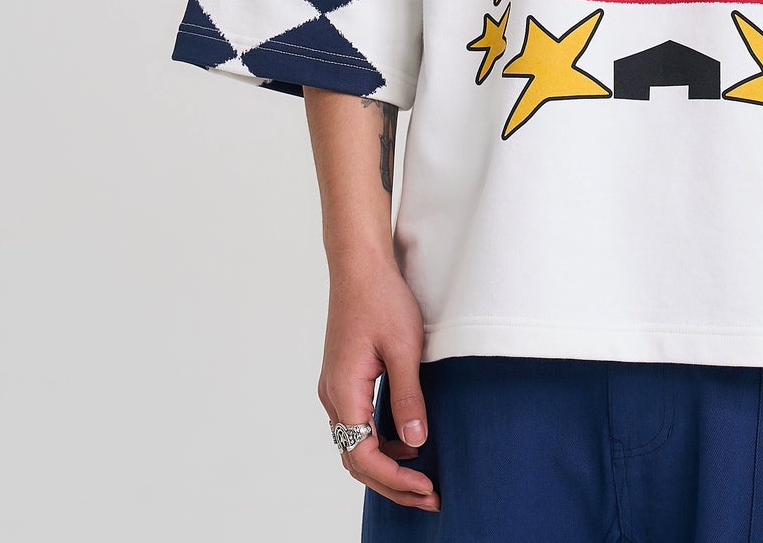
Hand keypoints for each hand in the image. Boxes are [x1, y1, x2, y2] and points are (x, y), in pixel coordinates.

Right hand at [316, 257, 440, 512]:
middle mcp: (333, 397)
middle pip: (356, 460)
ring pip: (354, 446)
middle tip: (430, 497)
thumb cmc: (382, 298)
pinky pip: (357, 426)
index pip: (364, 455)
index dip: (395, 479)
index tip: (426, 487)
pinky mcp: (344, 380)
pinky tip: (408, 441)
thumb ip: (409, 396)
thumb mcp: (404, 347)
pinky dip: (379, 443)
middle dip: (392, 484)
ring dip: (385, 466)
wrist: (359, 265)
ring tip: (422, 479)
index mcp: (344, 391)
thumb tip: (416, 443)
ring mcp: (335, 389)